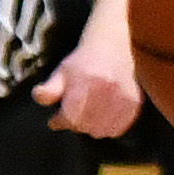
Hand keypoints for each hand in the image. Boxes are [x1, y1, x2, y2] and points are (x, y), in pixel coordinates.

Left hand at [33, 25, 141, 139]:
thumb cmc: (84, 61)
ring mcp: (123, 96)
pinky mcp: (135, 102)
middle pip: (85, 126)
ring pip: (101, 130)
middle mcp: (107, 89)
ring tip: (87, 114)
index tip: (55, 119)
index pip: (71, 117)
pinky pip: (117, 129)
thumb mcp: (62, 72)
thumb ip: (49, 88)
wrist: (114, 44)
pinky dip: (108, 127)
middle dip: (74, 124)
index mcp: (86, 81)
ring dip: (91, 127)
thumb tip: (38, 96)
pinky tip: (101, 116)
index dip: (60, 120)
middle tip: (72, 115)